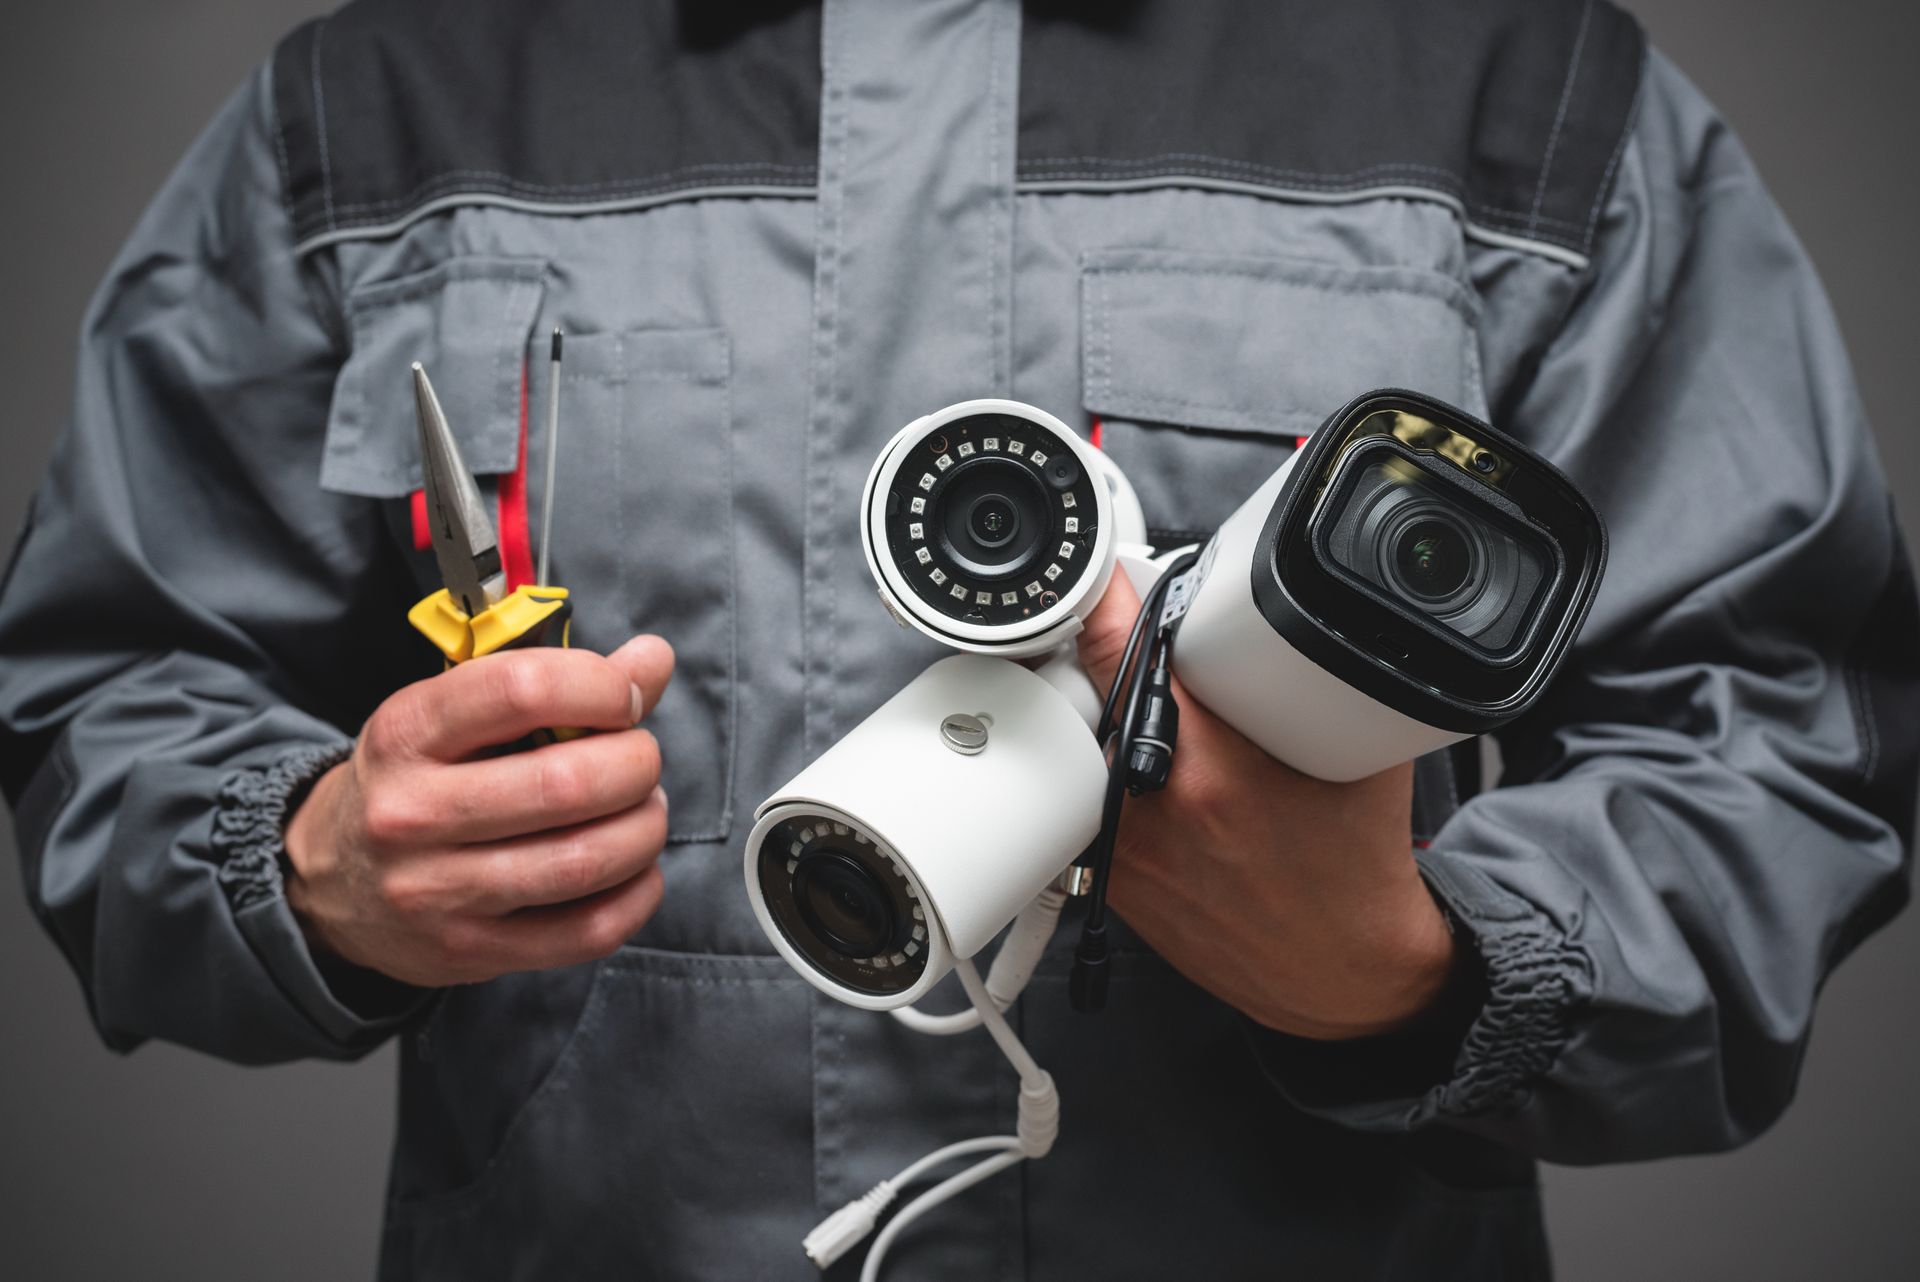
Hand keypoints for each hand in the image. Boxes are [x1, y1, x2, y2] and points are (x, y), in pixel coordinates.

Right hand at [284, 636, 674, 986]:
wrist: (331, 881)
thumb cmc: (420, 778)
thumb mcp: (455, 715)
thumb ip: (558, 682)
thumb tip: (654, 658)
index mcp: (407, 732)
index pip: (522, 688)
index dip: (600, 687)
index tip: (623, 699)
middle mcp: (412, 813)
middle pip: (567, 783)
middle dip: (636, 765)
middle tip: (640, 761)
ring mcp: (436, 893)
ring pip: (584, 860)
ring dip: (644, 829)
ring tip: (644, 811)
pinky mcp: (469, 953)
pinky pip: (588, 931)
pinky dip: (637, 893)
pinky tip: (635, 869)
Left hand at [1076, 572, 1455, 1038]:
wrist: (1345, 972)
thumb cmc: (1355, 867)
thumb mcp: (1357, 751)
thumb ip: (1321, 678)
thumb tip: (1296, 616)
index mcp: (1211, 767)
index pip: (1127, 655)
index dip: (1107, 604)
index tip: (1102, 579)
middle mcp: (1153, 809)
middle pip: (1090, 696)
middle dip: (1107, 665)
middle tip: (1139, 656)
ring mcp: (1125, 851)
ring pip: (1083, 750)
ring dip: (1105, 724)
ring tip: (1154, 725)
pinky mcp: (1114, 883)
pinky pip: (1090, 805)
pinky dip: (1110, 779)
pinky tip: (1157, 781)